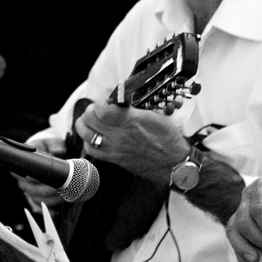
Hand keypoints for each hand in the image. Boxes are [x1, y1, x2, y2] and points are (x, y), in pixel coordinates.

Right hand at [16, 133, 68, 208]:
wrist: (47, 152)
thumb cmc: (47, 146)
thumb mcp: (50, 141)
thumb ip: (55, 144)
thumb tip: (59, 151)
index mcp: (22, 164)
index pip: (25, 175)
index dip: (37, 178)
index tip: (50, 177)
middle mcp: (23, 180)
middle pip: (32, 190)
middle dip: (49, 190)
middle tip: (63, 187)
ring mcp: (29, 190)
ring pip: (38, 200)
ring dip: (51, 200)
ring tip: (65, 195)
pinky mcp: (35, 198)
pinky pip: (39, 208)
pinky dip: (47, 210)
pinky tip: (57, 210)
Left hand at [74, 102, 188, 184]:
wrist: (175, 164)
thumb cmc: (168, 139)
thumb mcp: (154, 115)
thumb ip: (133, 107)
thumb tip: (119, 98)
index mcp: (129, 121)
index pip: (100, 108)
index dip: (101, 101)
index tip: (107, 100)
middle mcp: (119, 135)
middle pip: (89, 118)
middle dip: (92, 110)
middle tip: (100, 109)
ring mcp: (114, 148)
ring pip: (85, 133)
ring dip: (86, 124)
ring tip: (93, 121)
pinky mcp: (114, 159)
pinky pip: (91, 149)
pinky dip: (89, 140)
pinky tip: (95, 136)